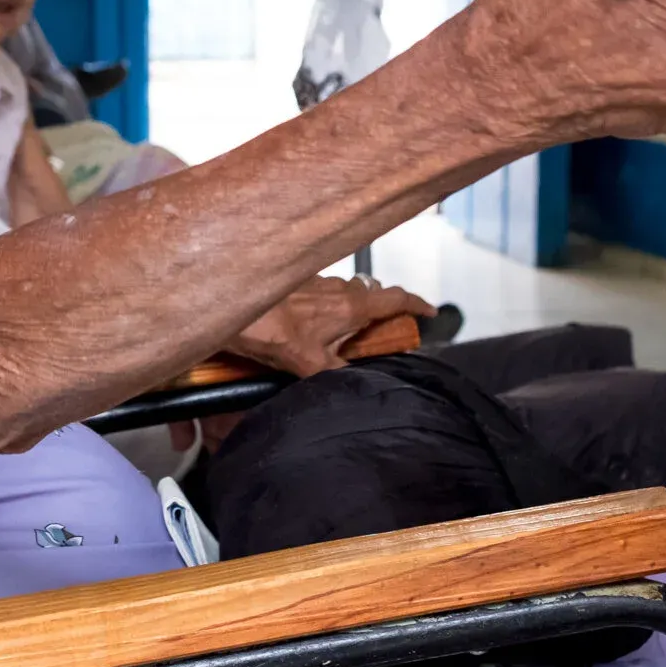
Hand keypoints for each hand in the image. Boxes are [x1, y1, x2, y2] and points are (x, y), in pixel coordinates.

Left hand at [229, 278, 429, 376]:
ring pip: (348, 288)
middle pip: (373, 292)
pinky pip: (325, 288)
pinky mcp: (299, 281)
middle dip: (384, 307)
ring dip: (355, 304)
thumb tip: (354, 385)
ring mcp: (318, 281)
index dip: (417, 304)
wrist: (236, 311)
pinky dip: (330, 301)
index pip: (395, 299)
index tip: (429, 312)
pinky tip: (315, 320)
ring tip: (348, 329)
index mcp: (351, 306)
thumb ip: (338, 373)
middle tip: (385, 328)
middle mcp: (338, 288)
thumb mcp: (311, 365)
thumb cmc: (272, 334)